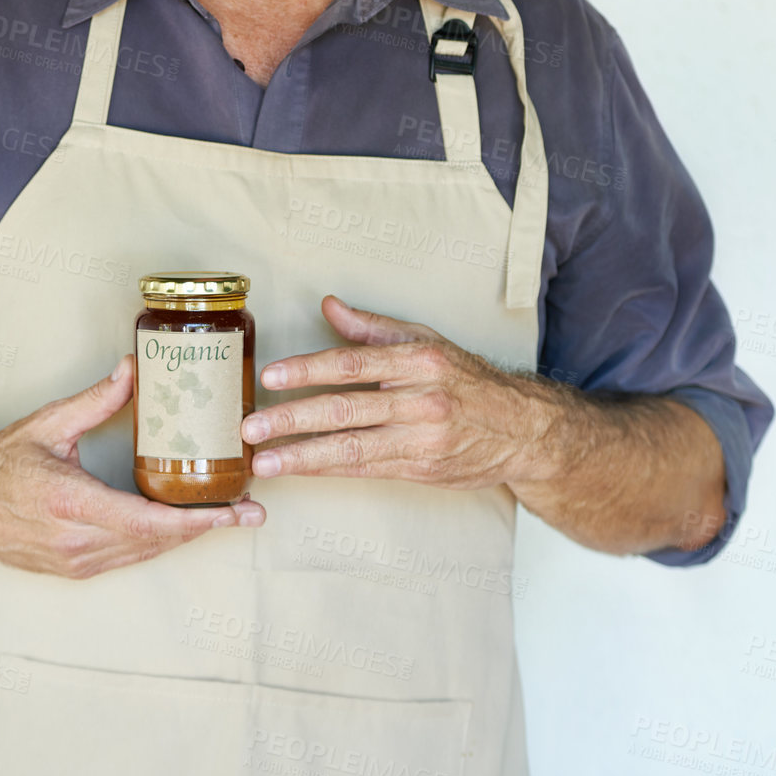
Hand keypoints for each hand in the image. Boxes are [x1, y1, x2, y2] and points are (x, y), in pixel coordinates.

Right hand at [0, 356, 263, 576]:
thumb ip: (96, 400)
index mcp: (74, 504)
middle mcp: (77, 541)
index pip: (151, 521)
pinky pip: (126, 559)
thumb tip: (134, 369)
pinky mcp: (71, 570)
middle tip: (249, 513)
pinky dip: (157, 545)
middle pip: (157, 542)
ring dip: (185, 539)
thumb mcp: (49, 425)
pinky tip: (179, 528)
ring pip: (145, 555)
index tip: (235, 513)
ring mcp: (74, 562)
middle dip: (207, 529)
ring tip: (225, 518)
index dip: (198, 521)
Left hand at [241, 297, 550, 488]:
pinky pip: (366, 469)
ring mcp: (422, 439)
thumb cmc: (468, 380)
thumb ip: (373, 327)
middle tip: (251, 425)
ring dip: (302, 455)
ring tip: (264, 460)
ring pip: (352, 447)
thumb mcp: (426, 341)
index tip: (270, 375)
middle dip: (292, 418)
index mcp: (419, 361)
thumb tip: (328, 305)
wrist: (523, 429)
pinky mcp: (422, 470)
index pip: (354, 363)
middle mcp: (421, 400)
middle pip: (346, 409)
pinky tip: (299, 470)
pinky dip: (329, 470)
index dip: (309, 369)